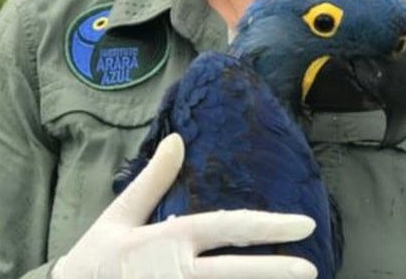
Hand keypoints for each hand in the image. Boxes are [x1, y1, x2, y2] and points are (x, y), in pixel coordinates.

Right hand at [52, 133, 317, 278]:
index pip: (226, 227)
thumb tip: (177, 140)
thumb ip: (153, 180)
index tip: (304, 224)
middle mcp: (174, 272)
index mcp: (166, 241)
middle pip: (234, 272)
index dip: (268, 225)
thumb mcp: (120, 216)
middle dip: (275, 271)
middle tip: (311, 269)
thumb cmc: (95, 259)